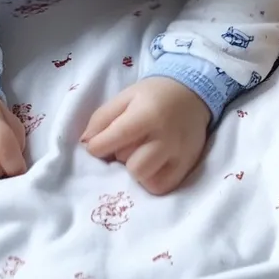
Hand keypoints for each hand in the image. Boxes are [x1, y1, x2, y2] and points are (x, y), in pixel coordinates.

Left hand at [81, 77, 210, 194]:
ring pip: (145, 178)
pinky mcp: (187, 164)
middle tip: (127, 144)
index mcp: (146, 114)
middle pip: (129, 164)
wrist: (193, 91)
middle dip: (121, 157)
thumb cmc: (153, 95)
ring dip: (136, 169)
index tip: (98, 144)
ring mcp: (178, 152)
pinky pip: (161, 186)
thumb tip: (86, 144)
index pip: (110, 141)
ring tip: (140, 155)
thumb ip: (102, 118)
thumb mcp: (125, 96)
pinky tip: (152, 165)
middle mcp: (164, 136)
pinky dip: (151, 180)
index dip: (97, 147)